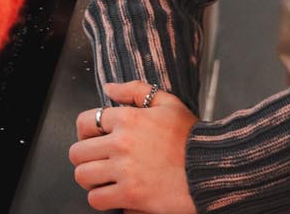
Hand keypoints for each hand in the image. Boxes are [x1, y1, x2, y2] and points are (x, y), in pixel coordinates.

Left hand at [70, 81, 197, 212]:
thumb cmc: (192, 137)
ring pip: (82, 176)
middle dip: (85, 157)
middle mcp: (121, 143)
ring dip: (90, 180)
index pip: (84, 122)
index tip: (94, 140)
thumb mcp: (168, 103)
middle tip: (98, 162)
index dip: (85, 132)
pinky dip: (102, 199)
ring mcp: (124, 170)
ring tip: (103, 179)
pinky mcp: (130, 195)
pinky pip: (97, 199)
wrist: (212, 167)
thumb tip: (109, 88)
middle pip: (77, 152)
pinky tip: (114, 195)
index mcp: (128, 118)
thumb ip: (136, 90)